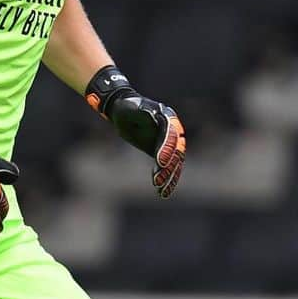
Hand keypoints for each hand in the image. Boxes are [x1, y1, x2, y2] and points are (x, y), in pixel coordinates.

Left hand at [85, 66, 185, 199]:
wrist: (122, 109)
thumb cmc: (126, 107)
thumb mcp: (132, 109)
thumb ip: (143, 113)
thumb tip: (153, 116)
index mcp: (166, 116)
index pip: (170, 134)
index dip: (167, 148)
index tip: (161, 162)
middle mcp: (172, 129)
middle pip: (175, 150)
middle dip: (168, 166)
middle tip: (159, 180)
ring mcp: (168, 141)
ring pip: (173, 161)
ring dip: (169, 176)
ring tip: (162, 190)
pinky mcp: (161, 151)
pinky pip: (166, 166)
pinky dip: (165, 177)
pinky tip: (162, 191)